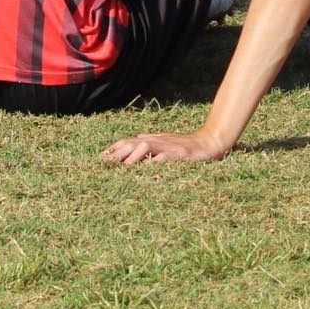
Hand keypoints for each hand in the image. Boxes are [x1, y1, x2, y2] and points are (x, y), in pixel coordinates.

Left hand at [102, 130, 228, 165]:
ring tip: (121, 167)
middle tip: (102, 165)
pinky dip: (155, 163)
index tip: (98, 159)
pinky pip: (165, 158)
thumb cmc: (188, 146)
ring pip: (147, 148)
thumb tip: (136, 138)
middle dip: (117, 153)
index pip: (128, 142)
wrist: (211, 141)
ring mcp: (169, 147)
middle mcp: (159, 141)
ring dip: (132, 157)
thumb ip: (152, 141)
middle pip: (133, 143)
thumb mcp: (167, 142)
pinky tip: (147, 170)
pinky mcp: (181, 155)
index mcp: (153, 140)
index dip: (113, 149)